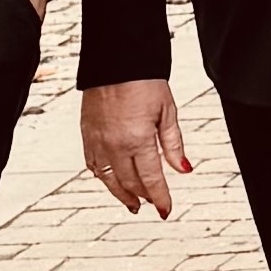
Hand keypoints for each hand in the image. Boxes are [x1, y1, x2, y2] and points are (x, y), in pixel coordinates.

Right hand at [81, 79, 195, 216]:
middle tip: (153, 205)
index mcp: (138, 140)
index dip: (160, 197)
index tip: (166, 210)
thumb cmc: (145, 82)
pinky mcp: (86, 134)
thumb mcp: (168, 112)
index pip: (151, 179)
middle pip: (129, 183)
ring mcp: (97, 141)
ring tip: (133, 204)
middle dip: (143, 197)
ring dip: (121, 194)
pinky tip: (110, 181)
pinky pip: (92, 165)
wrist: (116, 60)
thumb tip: (184, 169)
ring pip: (108, 179)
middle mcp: (114, 145)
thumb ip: (173, 144)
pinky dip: (102, 177)